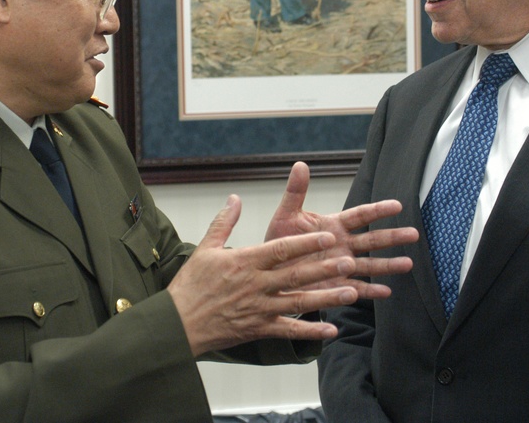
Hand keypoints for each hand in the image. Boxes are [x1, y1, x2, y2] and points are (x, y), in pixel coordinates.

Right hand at [168, 195, 358, 356]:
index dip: (306, 243)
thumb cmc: (190, 285)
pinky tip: (331, 330)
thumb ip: (224, 222)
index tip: (329, 236)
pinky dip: (310, 331)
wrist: (177, 324)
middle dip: (324, 268)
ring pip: (298, 302)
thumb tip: (234, 197)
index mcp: (245, 261)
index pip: (281, 249)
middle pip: (296, 275)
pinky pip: (289, 331)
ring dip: (326, 298)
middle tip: (349, 262)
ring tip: (352, 292)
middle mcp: (256, 285)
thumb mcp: (205, 248)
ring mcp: (259, 308)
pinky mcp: (259, 329)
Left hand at [265, 162, 417, 299]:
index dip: (378, 210)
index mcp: (334, 225)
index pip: (360, 215)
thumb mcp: (285, 216)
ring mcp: (342, 266)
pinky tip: (386, 291)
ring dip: (389, 264)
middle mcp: (343, 245)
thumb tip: (300, 164)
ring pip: (370, 264)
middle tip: (414, 234)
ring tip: (408, 264)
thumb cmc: (279, 242)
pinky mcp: (336, 287)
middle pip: (372, 239)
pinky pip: (357, 288)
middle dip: (393, 237)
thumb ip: (295, 193)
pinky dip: (371, 290)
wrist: (269, 273)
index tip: (397, 205)